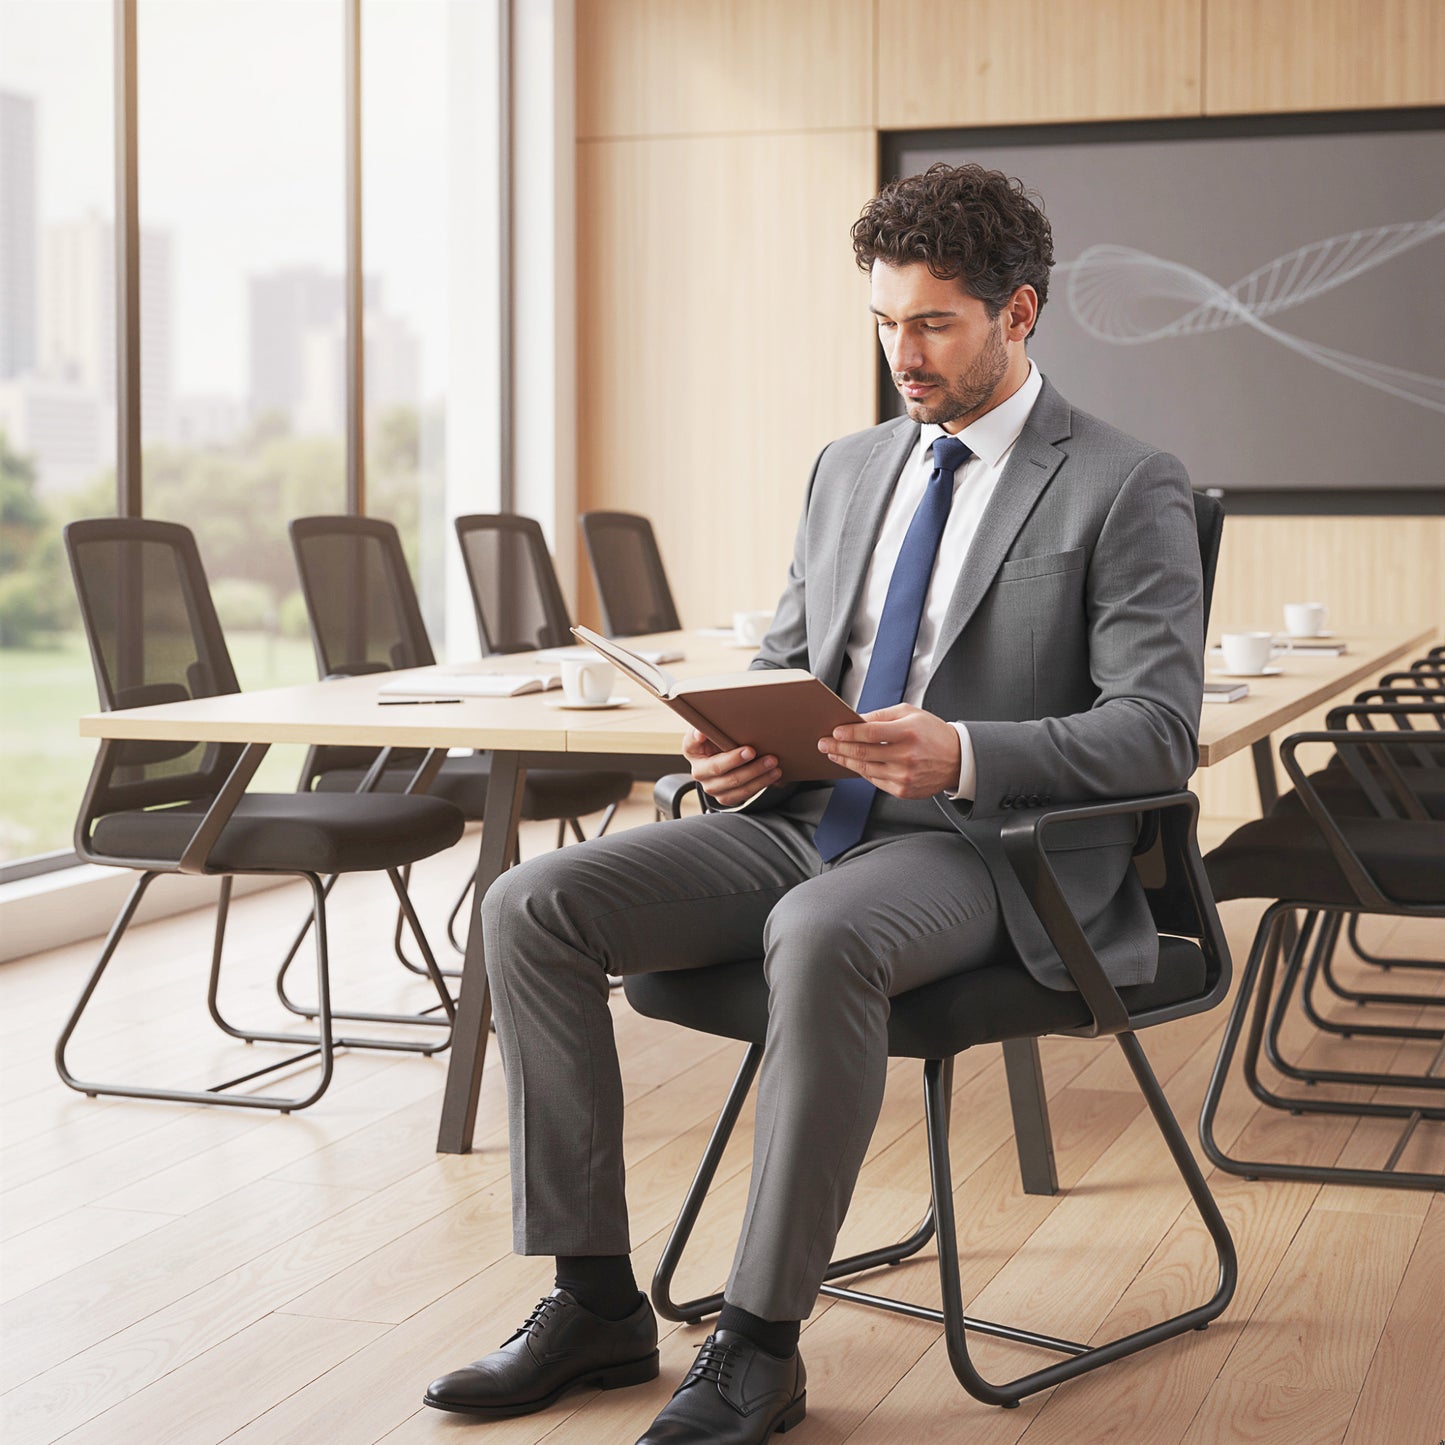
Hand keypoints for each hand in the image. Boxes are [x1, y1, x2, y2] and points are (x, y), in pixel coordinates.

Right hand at [683, 728, 781, 807]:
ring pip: (734, 785)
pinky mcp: (726, 797)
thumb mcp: (715, 727)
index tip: (704, 733)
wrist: (728, 755)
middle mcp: (699, 771)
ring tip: (772, 764)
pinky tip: (772, 775)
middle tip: (753, 751)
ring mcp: (712, 787)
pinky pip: (743, 795)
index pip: (691, 742)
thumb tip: (712, 719)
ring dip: (756, 775)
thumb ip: (713, 722)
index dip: (697, 737)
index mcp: (692, 750)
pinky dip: (760, 785)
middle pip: (717, 768)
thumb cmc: (722, 739)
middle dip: (737, 760)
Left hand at [820, 704, 960, 798]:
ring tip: (833, 753)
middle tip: (823, 743)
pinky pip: (874, 781)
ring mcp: (904, 776)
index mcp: (908, 732)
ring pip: (865, 769)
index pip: (869, 733)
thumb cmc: (932, 733)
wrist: (957, 760)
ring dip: (845, 760)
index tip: (834, 731)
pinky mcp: (903, 790)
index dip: (848, 732)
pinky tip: (852, 763)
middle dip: (838, 747)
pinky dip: (861, 771)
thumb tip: (855, 720)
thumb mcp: (910, 713)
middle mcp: (906, 756)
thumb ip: (881, 716)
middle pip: (862, 753)